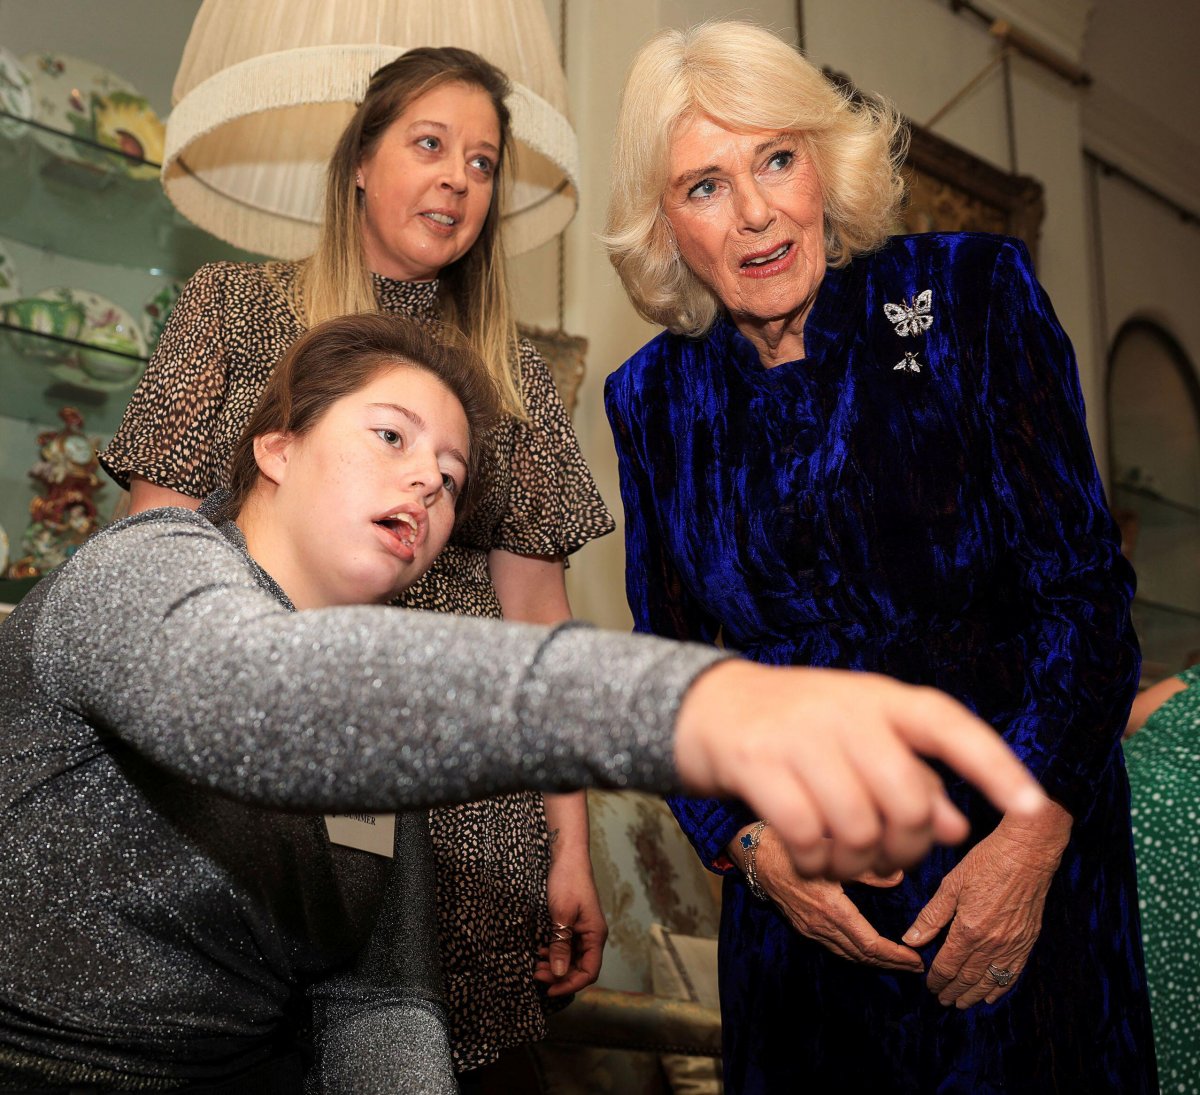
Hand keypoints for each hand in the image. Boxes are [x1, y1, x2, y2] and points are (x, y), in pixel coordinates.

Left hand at [533, 846, 606, 996]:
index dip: (570, 984)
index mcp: (595, 935)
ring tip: (536, 965)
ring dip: (555, 965)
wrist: (567, 856)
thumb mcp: (561, 915)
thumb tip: (559, 973)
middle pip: (580, 968)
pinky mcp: (573, 924)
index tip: (549, 989)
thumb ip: (561, 944)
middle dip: (559, 976)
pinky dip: (554, 953)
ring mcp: (582, 930)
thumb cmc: (568, 881)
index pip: (589, 972)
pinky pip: (566, 946)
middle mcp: (591, 935)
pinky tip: (540, 951)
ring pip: (572, 958)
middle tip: (536, 974)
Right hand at [674, 662, 1045, 879]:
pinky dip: (816, 863)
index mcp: (879, 698)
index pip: (948, 725)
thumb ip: (911, 777)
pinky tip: (812, 859)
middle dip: (906, 847)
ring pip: (857, 828)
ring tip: (844, 859)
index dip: (993, 766)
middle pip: (906, 800)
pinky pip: (807, 837)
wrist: (709, 706)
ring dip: (856, 864)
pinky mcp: (757, 762)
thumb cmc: (800, 727)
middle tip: (889, 858)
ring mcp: (798, 735)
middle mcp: (844, 711)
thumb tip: (955, 828)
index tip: (1031, 806)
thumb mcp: (861, 738)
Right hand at [742, 826, 922, 971]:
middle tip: (916, 966)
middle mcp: (820, 926)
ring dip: (873, 960)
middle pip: (861, 956)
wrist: (754, 854)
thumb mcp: (830, 852)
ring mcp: (809, 929)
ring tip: (897, 960)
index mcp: (830, 909)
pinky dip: (856, 952)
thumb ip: (865, 869)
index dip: (895, 955)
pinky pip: (835, 947)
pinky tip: (866, 948)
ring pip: (847, 954)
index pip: (870, 945)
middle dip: (890, 963)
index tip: (916, 959)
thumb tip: (898, 878)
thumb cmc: (790, 847)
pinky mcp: (802, 926)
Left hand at [902, 799, 1071, 1007]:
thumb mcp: (952, 884)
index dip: (936, 979)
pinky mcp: (1028, 941)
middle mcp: (992, 944)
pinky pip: (1013, 973)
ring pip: (991, 981)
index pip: (948, 966)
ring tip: (962, 1003)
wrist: (1027, 854)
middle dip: (953, 992)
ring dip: (975, 995)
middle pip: (969, 978)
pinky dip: (1001, 987)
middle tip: (942, 1001)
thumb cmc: (986, 863)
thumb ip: (931, 916)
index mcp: (969, 930)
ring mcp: (1013, 945)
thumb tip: (911, 940)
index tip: (929, 986)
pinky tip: (992, 994)